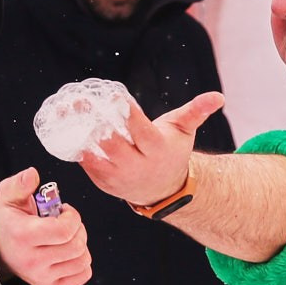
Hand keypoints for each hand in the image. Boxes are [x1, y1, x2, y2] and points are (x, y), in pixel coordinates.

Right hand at [0, 169, 91, 284]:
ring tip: (66, 237)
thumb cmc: (9, 218)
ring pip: (82, 261)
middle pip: (76, 246)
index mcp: (23, 236)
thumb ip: (20, 183)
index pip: (64, 231)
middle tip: (67, 223)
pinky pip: (83, 275)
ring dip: (81, 245)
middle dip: (78, 229)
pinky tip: (68, 252)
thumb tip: (33, 174)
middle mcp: (32, 261)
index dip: (73, 217)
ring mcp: (41, 277)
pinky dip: (82, 262)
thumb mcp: (8, 195)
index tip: (64, 211)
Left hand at [77, 92, 225, 205]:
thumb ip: (197, 111)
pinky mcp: (105, 183)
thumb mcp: (184, 130)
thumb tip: (218, 97)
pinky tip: (67, 129)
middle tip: (80, 100)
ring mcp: (119, 177)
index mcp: (156, 149)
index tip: (112, 95)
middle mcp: (137, 165)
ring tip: (68, 111)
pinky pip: (87, 166)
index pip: (139, 129)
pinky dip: (77, 148)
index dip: (126, 113)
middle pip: (112, 144)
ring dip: (79, 135)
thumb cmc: (171, 151)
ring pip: (95, 157)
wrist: (164, 188)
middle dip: (95, 122)